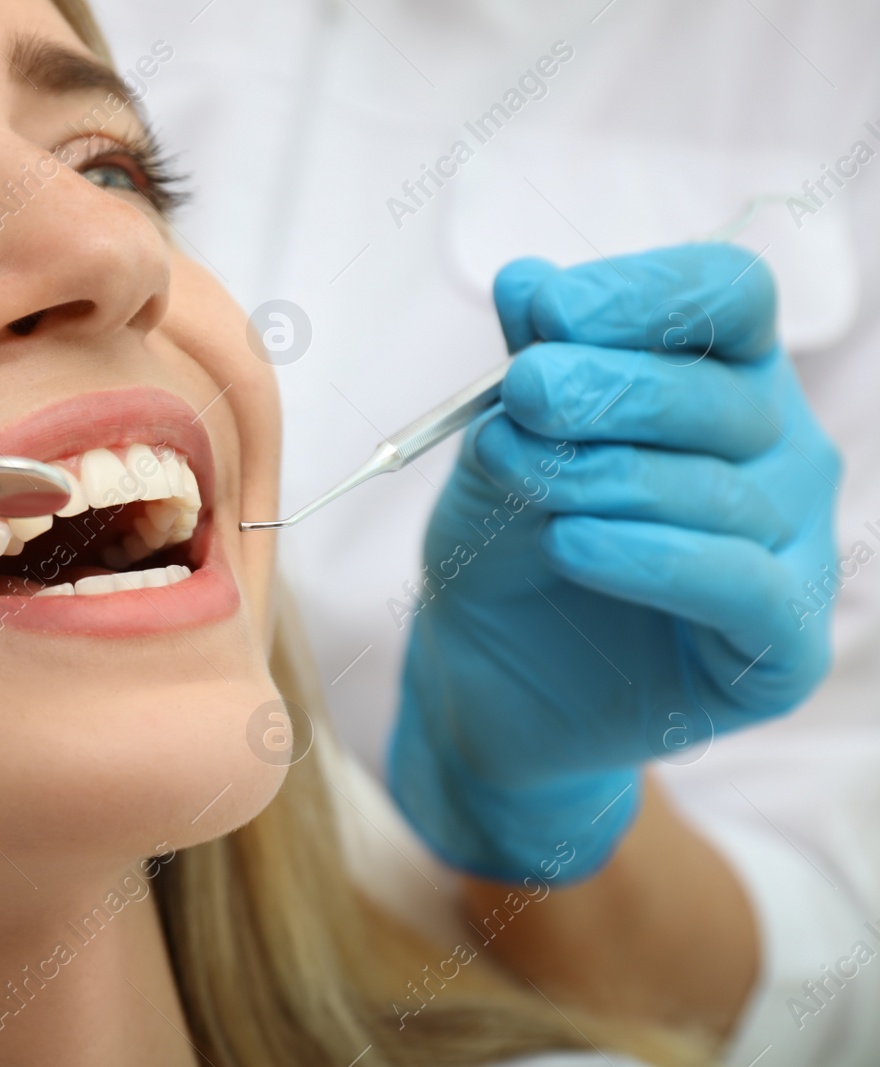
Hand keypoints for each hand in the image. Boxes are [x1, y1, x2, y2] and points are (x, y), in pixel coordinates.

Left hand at [388, 244, 840, 881]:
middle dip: (611, 387)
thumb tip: (527, 280)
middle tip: (524, 392)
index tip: (547, 312)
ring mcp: (794, 548)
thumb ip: (523, 375)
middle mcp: (778, 452)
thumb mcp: (496, 452)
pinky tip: (571, 542)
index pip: (728, 298)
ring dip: (608, 476)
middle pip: (724, 393)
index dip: (648, 294)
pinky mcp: (782, 645)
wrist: (484, 678)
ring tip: (521, 476)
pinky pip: (740, 585)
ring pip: (725, 492)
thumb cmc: (501, 548)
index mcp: (720, 378)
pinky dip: (652, 558)